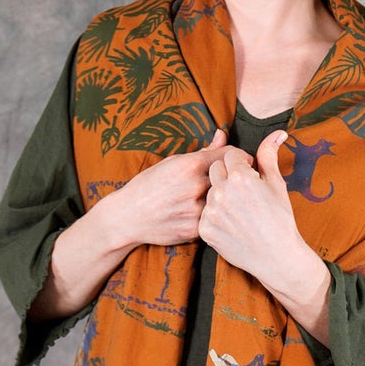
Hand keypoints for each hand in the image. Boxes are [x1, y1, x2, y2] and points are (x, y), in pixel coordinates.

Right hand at [97, 125, 227, 247]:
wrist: (126, 217)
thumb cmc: (148, 186)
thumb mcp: (172, 162)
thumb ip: (203, 151)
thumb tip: (222, 135)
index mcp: (190, 165)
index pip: (231, 155)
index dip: (236, 158)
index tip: (237, 163)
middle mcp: (196, 187)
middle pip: (230, 178)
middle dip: (230, 179)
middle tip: (226, 183)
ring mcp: (196, 210)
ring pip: (223, 201)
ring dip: (220, 200)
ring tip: (204, 200)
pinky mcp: (195, 230)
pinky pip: (213, 219)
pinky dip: (209, 216)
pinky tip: (195, 214)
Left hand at [199, 131, 304, 278]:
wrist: (276, 257)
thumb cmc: (280, 219)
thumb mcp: (276, 184)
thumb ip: (269, 155)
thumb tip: (278, 133)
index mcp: (240, 177)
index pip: (229, 155)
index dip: (241, 163)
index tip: (249, 175)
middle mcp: (221, 192)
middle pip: (215, 169)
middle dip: (227, 175)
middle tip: (243, 192)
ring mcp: (211, 212)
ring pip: (209, 191)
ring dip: (220, 195)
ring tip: (239, 210)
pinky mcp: (204, 229)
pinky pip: (205, 212)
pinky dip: (215, 215)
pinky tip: (231, 224)